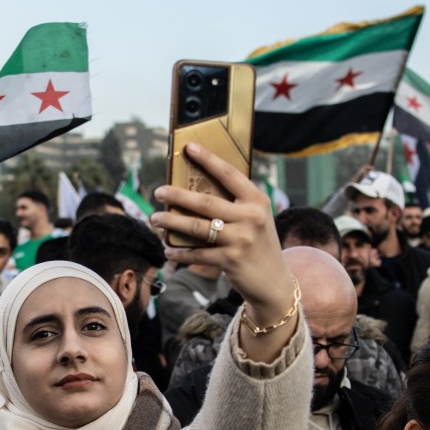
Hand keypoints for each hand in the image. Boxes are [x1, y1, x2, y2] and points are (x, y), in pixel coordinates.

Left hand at [152, 143, 290, 348]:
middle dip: (177, 196)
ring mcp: (241, 239)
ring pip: (197, 227)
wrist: (274, 282)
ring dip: (171, 222)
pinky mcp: (230, 261)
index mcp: (257, 200)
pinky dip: (180, 252)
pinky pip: (197, 254)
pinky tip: (168, 249)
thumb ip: (235, 205)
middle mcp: (250, 217)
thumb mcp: (255, 219)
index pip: (229, 174)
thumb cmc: (258, 245)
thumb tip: (195, 191)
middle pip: (205, 202)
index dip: (208, 160)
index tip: (189, 148)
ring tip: (155, 219)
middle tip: (158, 192)